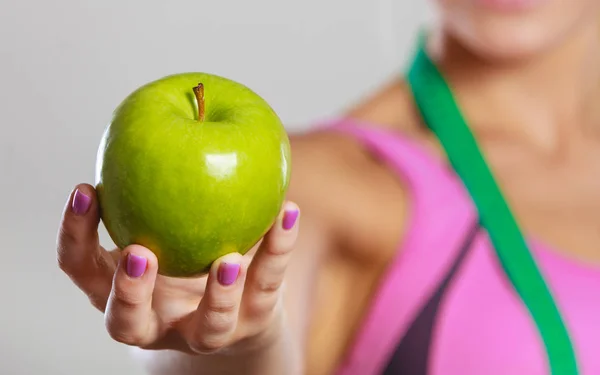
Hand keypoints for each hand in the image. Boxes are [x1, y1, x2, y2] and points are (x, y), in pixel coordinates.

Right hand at [57, 184, 299, 354]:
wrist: (238, 312)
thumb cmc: (188, 256)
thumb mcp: (164, 227)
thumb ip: (156, 191)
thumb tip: (168, 111)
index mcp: (122, 291)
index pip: (82, 268)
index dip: (74, 234)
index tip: (86, 188)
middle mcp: (157, 321)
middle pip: (127, 322)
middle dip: (129, 292)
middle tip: (140, 252)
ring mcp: (205, 332)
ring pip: (207, 328)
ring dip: (217, 295)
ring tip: (227, 260)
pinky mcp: (251, 325)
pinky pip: (267, 287)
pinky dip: (278, 249)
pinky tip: (288, 212)